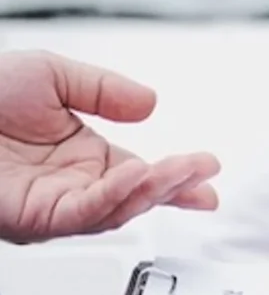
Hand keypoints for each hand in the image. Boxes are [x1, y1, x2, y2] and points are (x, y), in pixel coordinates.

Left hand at [0, 50, 219, 242]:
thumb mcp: (51, 76)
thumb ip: (104, 90)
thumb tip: (151, 105)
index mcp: (83, 160)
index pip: (142, 175)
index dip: (177, 176)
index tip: (208, 171)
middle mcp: (72, 188)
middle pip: (137, 197)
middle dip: (176, 187)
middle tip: (206, 176)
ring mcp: (53, 206)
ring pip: (116, 209)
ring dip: (154, 191)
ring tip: (182, 171)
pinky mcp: (33, 218)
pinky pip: (83, 212)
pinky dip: (115, 197)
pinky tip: (138, 176)